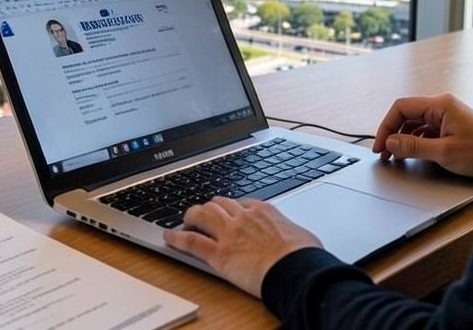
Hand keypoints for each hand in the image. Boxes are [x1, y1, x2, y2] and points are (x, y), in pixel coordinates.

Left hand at [163, 197, 321, 297]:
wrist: (296, 269)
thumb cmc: (304, 255)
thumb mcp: (300, 235)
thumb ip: (288, 232)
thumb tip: (296, 239)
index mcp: (263, 210)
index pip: (240, 202)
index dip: (231, 207)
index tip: (229, 212)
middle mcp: (243, 216)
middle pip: (218, 203)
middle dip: (209, 207)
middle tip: (204, 214)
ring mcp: (229, 233)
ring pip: (201, 215)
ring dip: (191, 216)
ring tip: (186, 220)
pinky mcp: (218, 254)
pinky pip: (191, 241)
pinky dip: (177, 238)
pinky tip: (169, 237)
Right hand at [373, 94, 472, 176]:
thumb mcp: (444, 152)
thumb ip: (414, 147)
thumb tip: (390, 143)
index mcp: (440, 105)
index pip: (401, 107)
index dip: (386, 126)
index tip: (380, 146)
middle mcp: (442, 106)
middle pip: (406, 114)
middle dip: (392, 134)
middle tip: (385, 154)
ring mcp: (447, 115)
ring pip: (415, 123)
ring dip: (403, 139)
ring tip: (396, 157)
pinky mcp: (451, 125)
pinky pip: (426, 129)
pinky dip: (416, 141)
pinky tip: (413, 154)